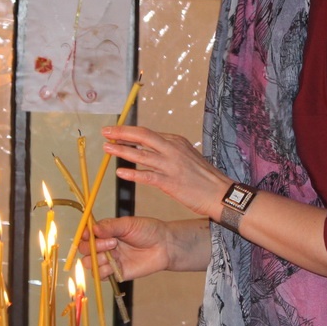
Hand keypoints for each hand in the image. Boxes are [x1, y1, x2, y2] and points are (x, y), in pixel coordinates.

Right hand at [82, 214, 172, 280]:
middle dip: (93, 247)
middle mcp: (105, 246)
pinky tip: (113, 265)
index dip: (84, 235)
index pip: (87, 234)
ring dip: (97, 259)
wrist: (164, 246)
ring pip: (89, 263)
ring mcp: (109, 259)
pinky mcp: (116, 272)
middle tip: (112, 243)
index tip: (88, 234)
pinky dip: (102, 271)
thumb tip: (93, 228)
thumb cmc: (148, 231)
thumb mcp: (129, 224)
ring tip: (115, 253)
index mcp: (106, 231)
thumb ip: (110, 226)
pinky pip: (100, 275)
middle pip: (85, 249)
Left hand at [102, 125, 228, 217]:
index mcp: (176, 141)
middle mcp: (172, 150)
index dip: (128, 132)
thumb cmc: (204, 177)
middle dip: (121, 134)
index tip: (114, 132)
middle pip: (142, 137)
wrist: (220, 193)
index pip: (147, 133)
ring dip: (122, 151)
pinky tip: (120, 173)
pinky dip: (132, 174)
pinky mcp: (171, 182)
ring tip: (107, 149)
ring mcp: (171, 166)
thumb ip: (168, 151)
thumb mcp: (187, 156)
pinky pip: (147, 176)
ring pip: (141, 155)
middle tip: (105, 132)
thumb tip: (147, 149)